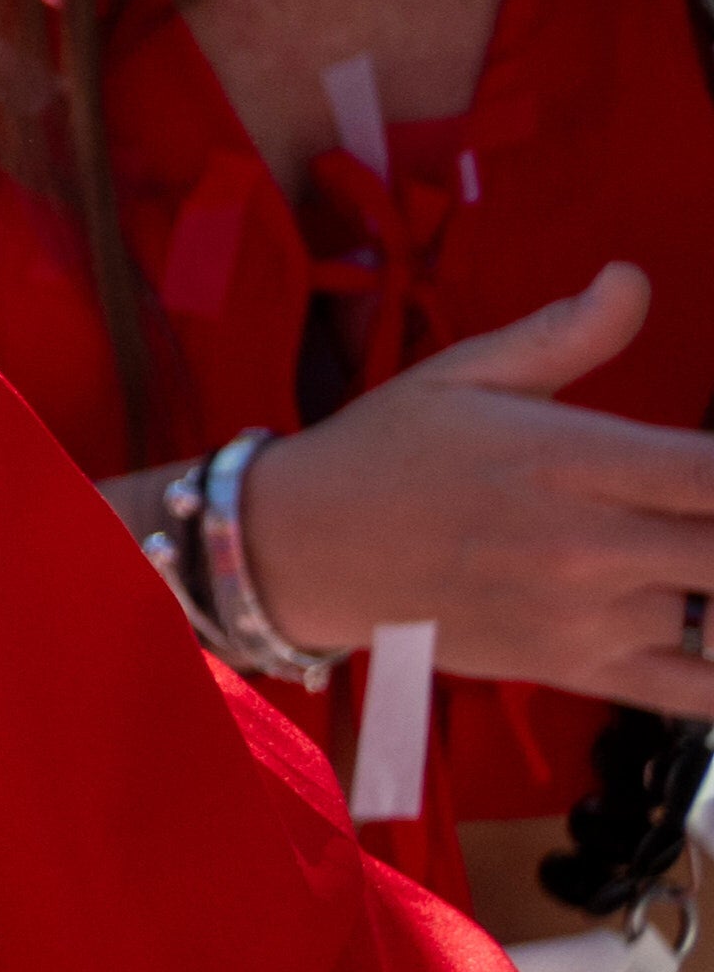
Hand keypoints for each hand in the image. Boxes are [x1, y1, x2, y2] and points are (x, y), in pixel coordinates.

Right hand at [234, 275, 713, 706]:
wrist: (300, 550)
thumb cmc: (386, 452)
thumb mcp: (463, 375)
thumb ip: (564, 334)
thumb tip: (632, 278)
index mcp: (567, 460)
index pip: (710, 472)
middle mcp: (586, 546)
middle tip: (701, 511)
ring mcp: (583, 617)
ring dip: (713, 586)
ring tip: (688, 556)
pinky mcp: (574, 670)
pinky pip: (694, 693)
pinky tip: (711, 631)